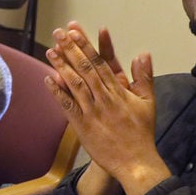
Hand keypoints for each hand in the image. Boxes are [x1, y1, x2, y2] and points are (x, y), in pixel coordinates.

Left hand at [44, 22, 169, 194]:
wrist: (135, 162)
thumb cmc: (142, 132)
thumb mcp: (148, 102)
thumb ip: (144, 77)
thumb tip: (143, 54)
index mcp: (119, 91)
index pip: (100, 62)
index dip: (86, 46)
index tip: (76, 32)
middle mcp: (104, 98)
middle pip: (85, 68)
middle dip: (71, 49)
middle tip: (59, 33)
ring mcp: (92, 111)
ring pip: (74, 84)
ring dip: (61, 66)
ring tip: (50, 50)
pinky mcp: (82, 125)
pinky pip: (67, 106)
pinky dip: (57, 92)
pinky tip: (48, 78)